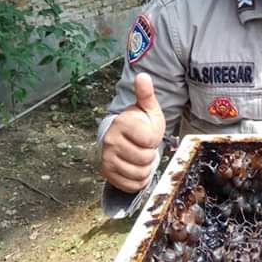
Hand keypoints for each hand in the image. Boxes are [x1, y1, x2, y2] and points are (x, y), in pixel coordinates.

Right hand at [101, 73, 165, 192]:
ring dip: (145, 168)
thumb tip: (143, 76)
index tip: (148, 134)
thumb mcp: (147, 109)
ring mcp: (106, 158)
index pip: (150, 140)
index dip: (154, 138)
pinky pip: (131, 184)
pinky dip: (138, 180)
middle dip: (150, 155)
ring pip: (139, 173)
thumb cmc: (139, 124)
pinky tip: (135, 167)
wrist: (122, 138)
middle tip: (144, 147)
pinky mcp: (107, 173)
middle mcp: (110, 140)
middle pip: (145, 159)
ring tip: (140, 156)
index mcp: (122, 123)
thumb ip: (146, 94)